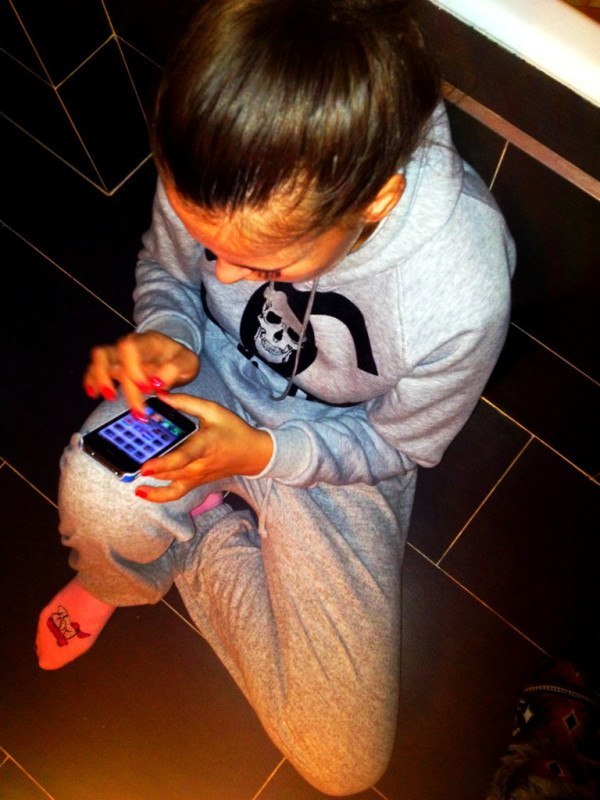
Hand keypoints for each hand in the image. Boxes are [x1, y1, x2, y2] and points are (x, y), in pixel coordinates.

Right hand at [84, 331, 199, 414]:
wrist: (172, 355)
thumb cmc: (178, 359)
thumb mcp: (188, 363)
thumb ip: (176, 369)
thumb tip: (157, 382)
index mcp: (147, 342)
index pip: (129, 348)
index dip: (132, 369)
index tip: (145, 388)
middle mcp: (129, 345)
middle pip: (109, 355)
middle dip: (119, 385)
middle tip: (134, 407)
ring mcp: (119, 354)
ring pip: (98, 359)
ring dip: (99, 379)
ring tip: (108, 397)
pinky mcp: (112, 365)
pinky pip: (94, 368)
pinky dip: (91, 380)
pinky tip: (94, 393)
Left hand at [135, 393, 273, 502]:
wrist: (252, 454)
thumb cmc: (233, 430)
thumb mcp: (213, 410)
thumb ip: (186, 402)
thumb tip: (160, 396)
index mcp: (204, 445)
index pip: (182, 457)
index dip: (162, 464)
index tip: (145, 468)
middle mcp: (199, 465)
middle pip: (169, 471)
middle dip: (148, 467)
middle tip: (126, 459)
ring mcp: (196, 477)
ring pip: (168, 481)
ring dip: (149, 477)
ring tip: (129, 469)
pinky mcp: (194, 483)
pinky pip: (174, 494)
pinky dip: (157, 495)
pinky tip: (140, 491)